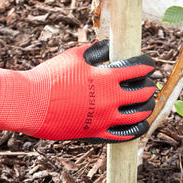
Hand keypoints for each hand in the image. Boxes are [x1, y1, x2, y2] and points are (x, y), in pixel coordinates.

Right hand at [0, 40, 155, 141]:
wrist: (31, 103)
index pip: (138, 69)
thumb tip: (109, 47)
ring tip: (149, 104)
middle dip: (150, 87)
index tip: (151, 64)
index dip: (148, 65)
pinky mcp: (95, 134)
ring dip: (147, 109)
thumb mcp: (74, 56)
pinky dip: (135, 130)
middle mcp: (110, 100)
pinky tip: (140, 126)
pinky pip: (123, 135)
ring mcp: (104, 119)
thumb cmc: (50, 77)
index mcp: (107, 78)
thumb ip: (96, 51)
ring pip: (137, 116)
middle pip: (142, 94)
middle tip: (151, 83)